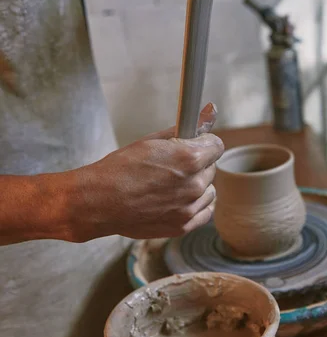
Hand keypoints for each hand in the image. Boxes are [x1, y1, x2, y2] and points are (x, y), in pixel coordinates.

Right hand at [70, 103, 223, 240]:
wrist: (100, 201)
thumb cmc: (121, 168)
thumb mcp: (152, 140)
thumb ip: (186, 128)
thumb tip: (210, 111)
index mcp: (190, 158)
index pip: (216, 145)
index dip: (204, 143)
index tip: (194, 145)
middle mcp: (194, 184)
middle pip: (211, 168)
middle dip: (197, 164)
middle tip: (173, 165)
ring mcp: (189, 207)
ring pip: (209, 190)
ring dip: (197, 185)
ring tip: (171, 184)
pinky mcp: (183, 225)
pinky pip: (204, 211)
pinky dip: (195, 205)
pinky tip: (177, 200)